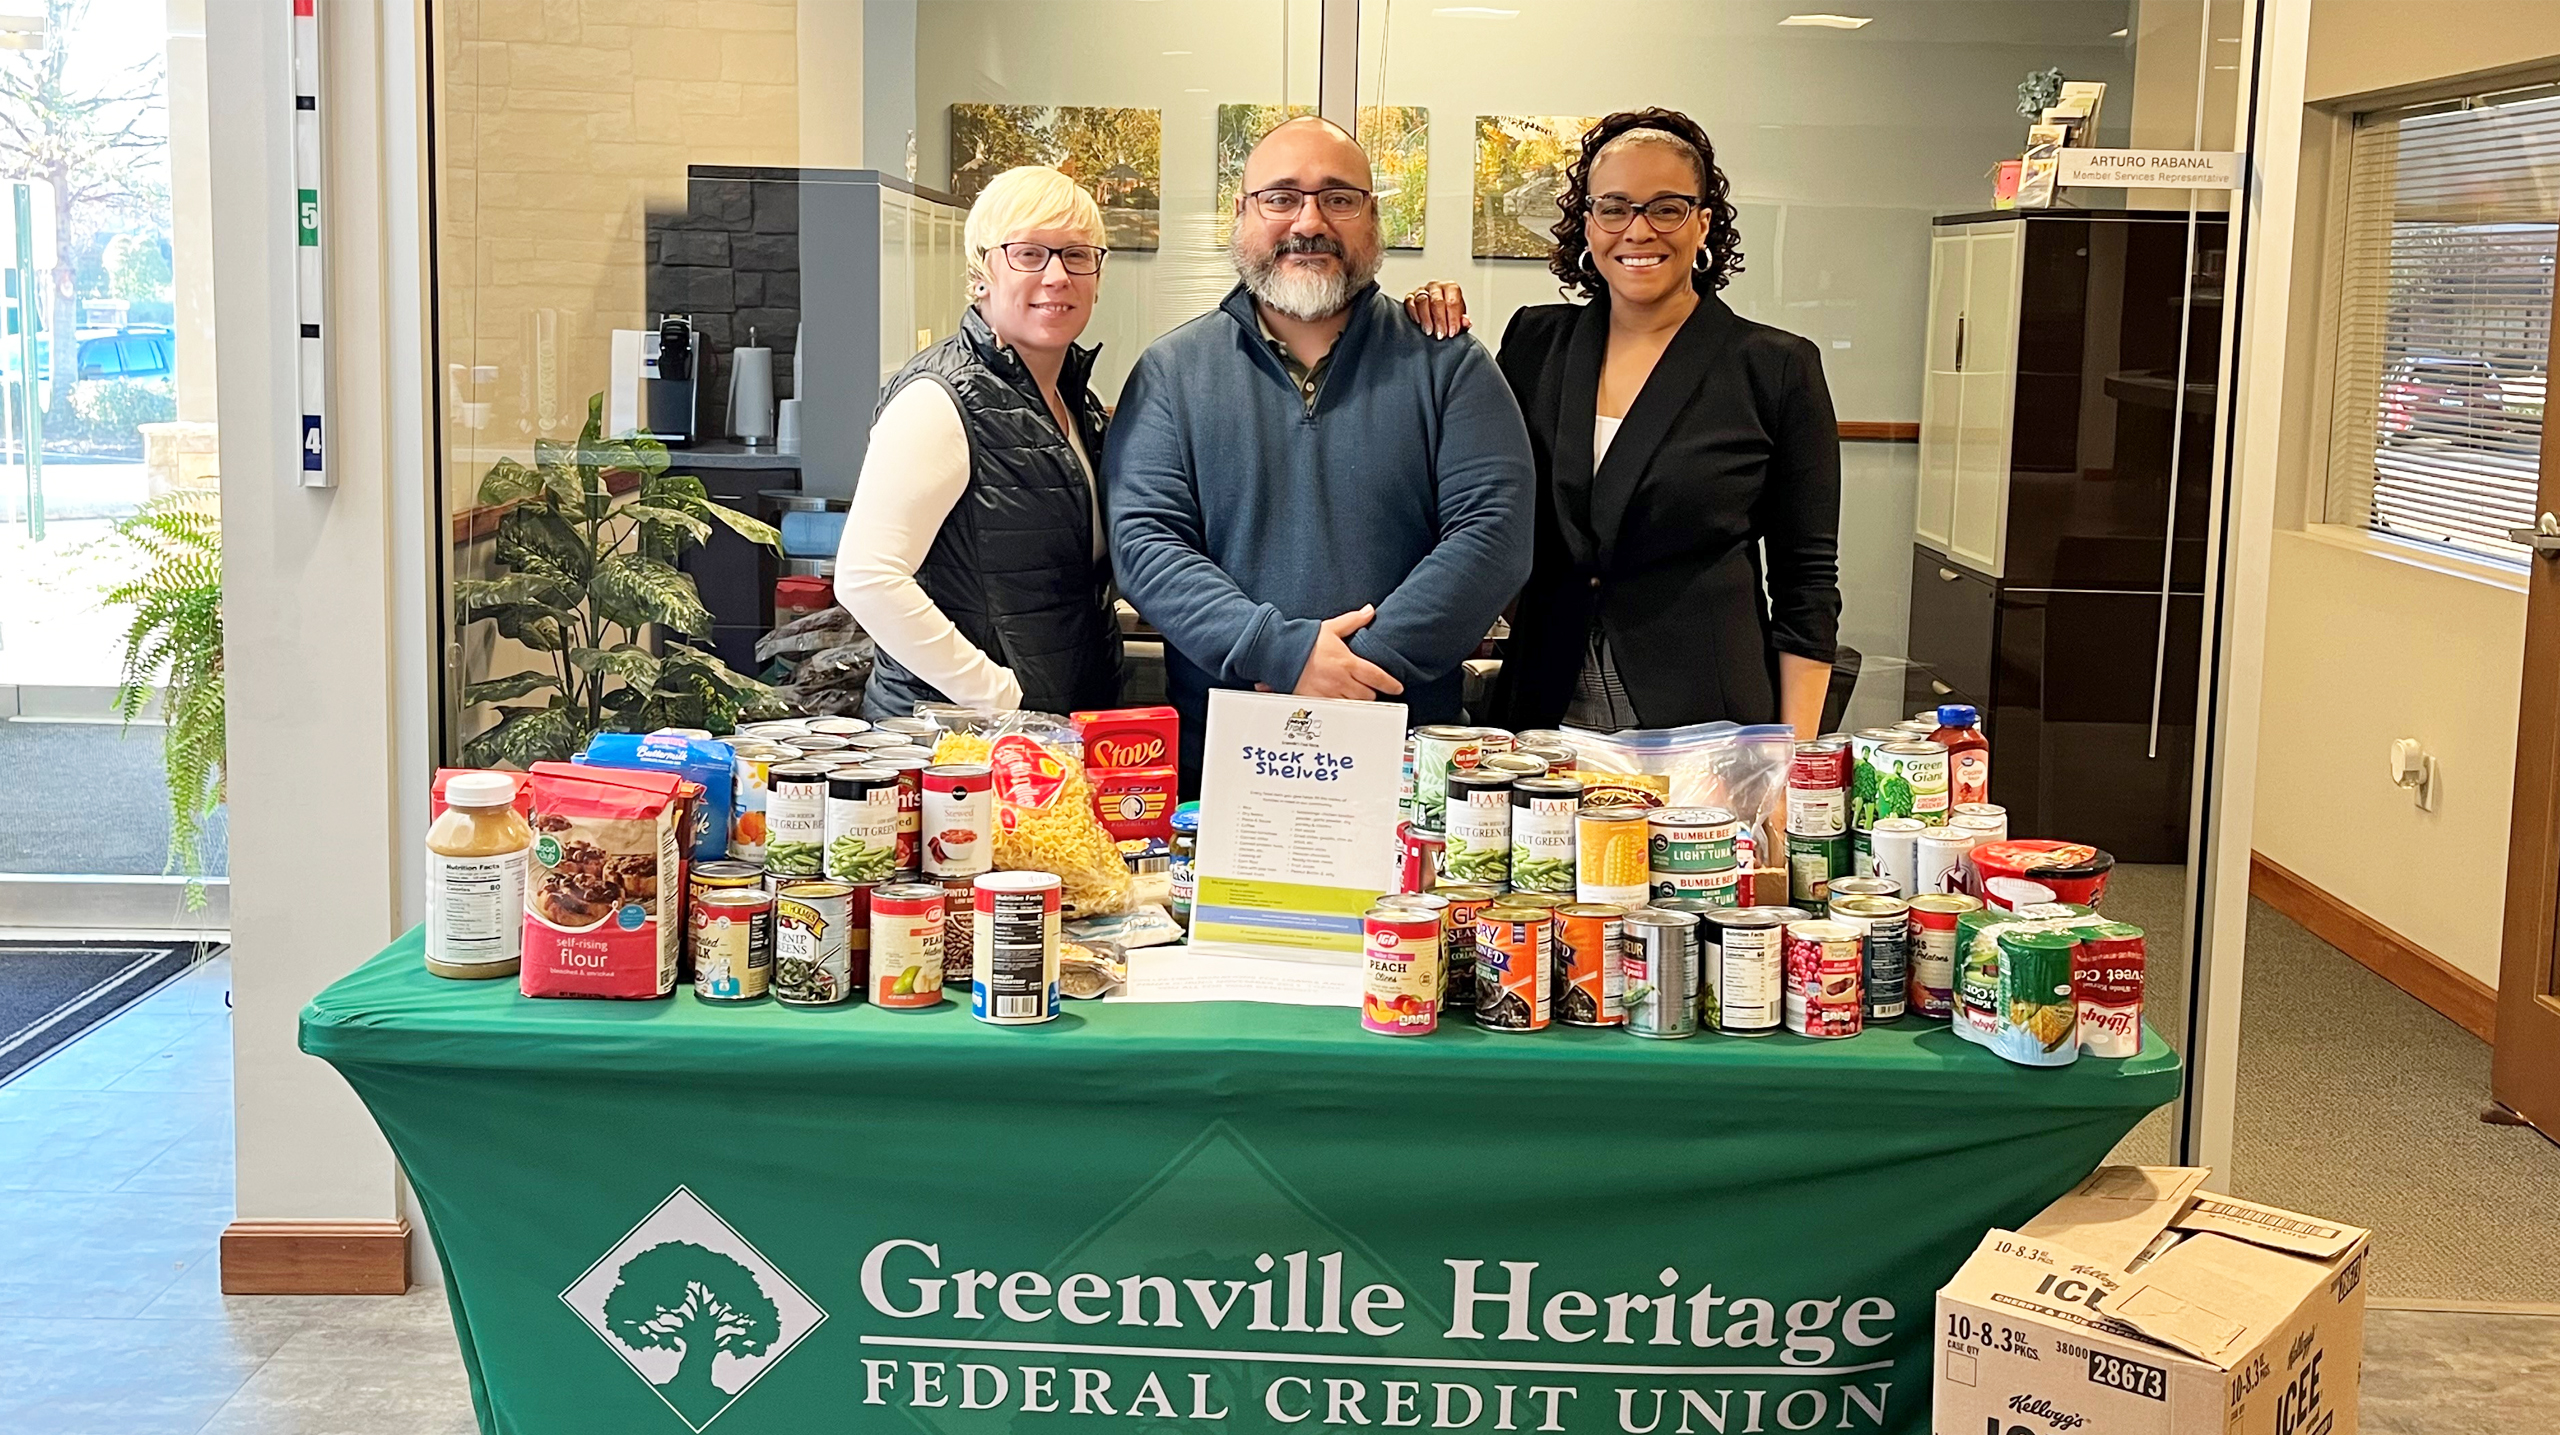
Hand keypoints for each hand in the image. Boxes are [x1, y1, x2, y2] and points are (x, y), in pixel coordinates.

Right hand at [1291, 605, 1406, 700]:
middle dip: (1371, 692)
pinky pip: (1337, 710)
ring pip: (1354, 705)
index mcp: (1347, 662)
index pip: (1376, 676)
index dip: (1390, 684)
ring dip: (1358, 702)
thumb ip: (1353, 621)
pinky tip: (1342, 703)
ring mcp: (1329, 693)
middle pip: (1367, 695)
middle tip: (1370, 689)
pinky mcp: (1318, 701)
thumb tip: (1369, 611)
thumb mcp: (1331, 628)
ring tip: (1357, 696)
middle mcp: (1340, 680)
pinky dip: (1343, 708)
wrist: (1280, 653)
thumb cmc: (1304, 641)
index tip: (1397, 687)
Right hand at [1403, 281, 1470, 339]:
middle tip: (1441, 335)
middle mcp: (1436, 287)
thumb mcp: (1458, 321)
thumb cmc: (1448, 317)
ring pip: (1422, 301)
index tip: (1452, 332)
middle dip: (1440, 320)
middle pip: (1437, 301)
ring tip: (1430, 332)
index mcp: (1451, 288)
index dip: (1453, 318)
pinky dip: (1414, 314)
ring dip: (1426, 319)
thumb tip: (1466, 322)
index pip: (1453, 301)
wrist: (1436, 317)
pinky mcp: (1410, 297)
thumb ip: (1463, 323)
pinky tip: (1419, 324)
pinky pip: (1410, 303)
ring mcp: (1422, 290)